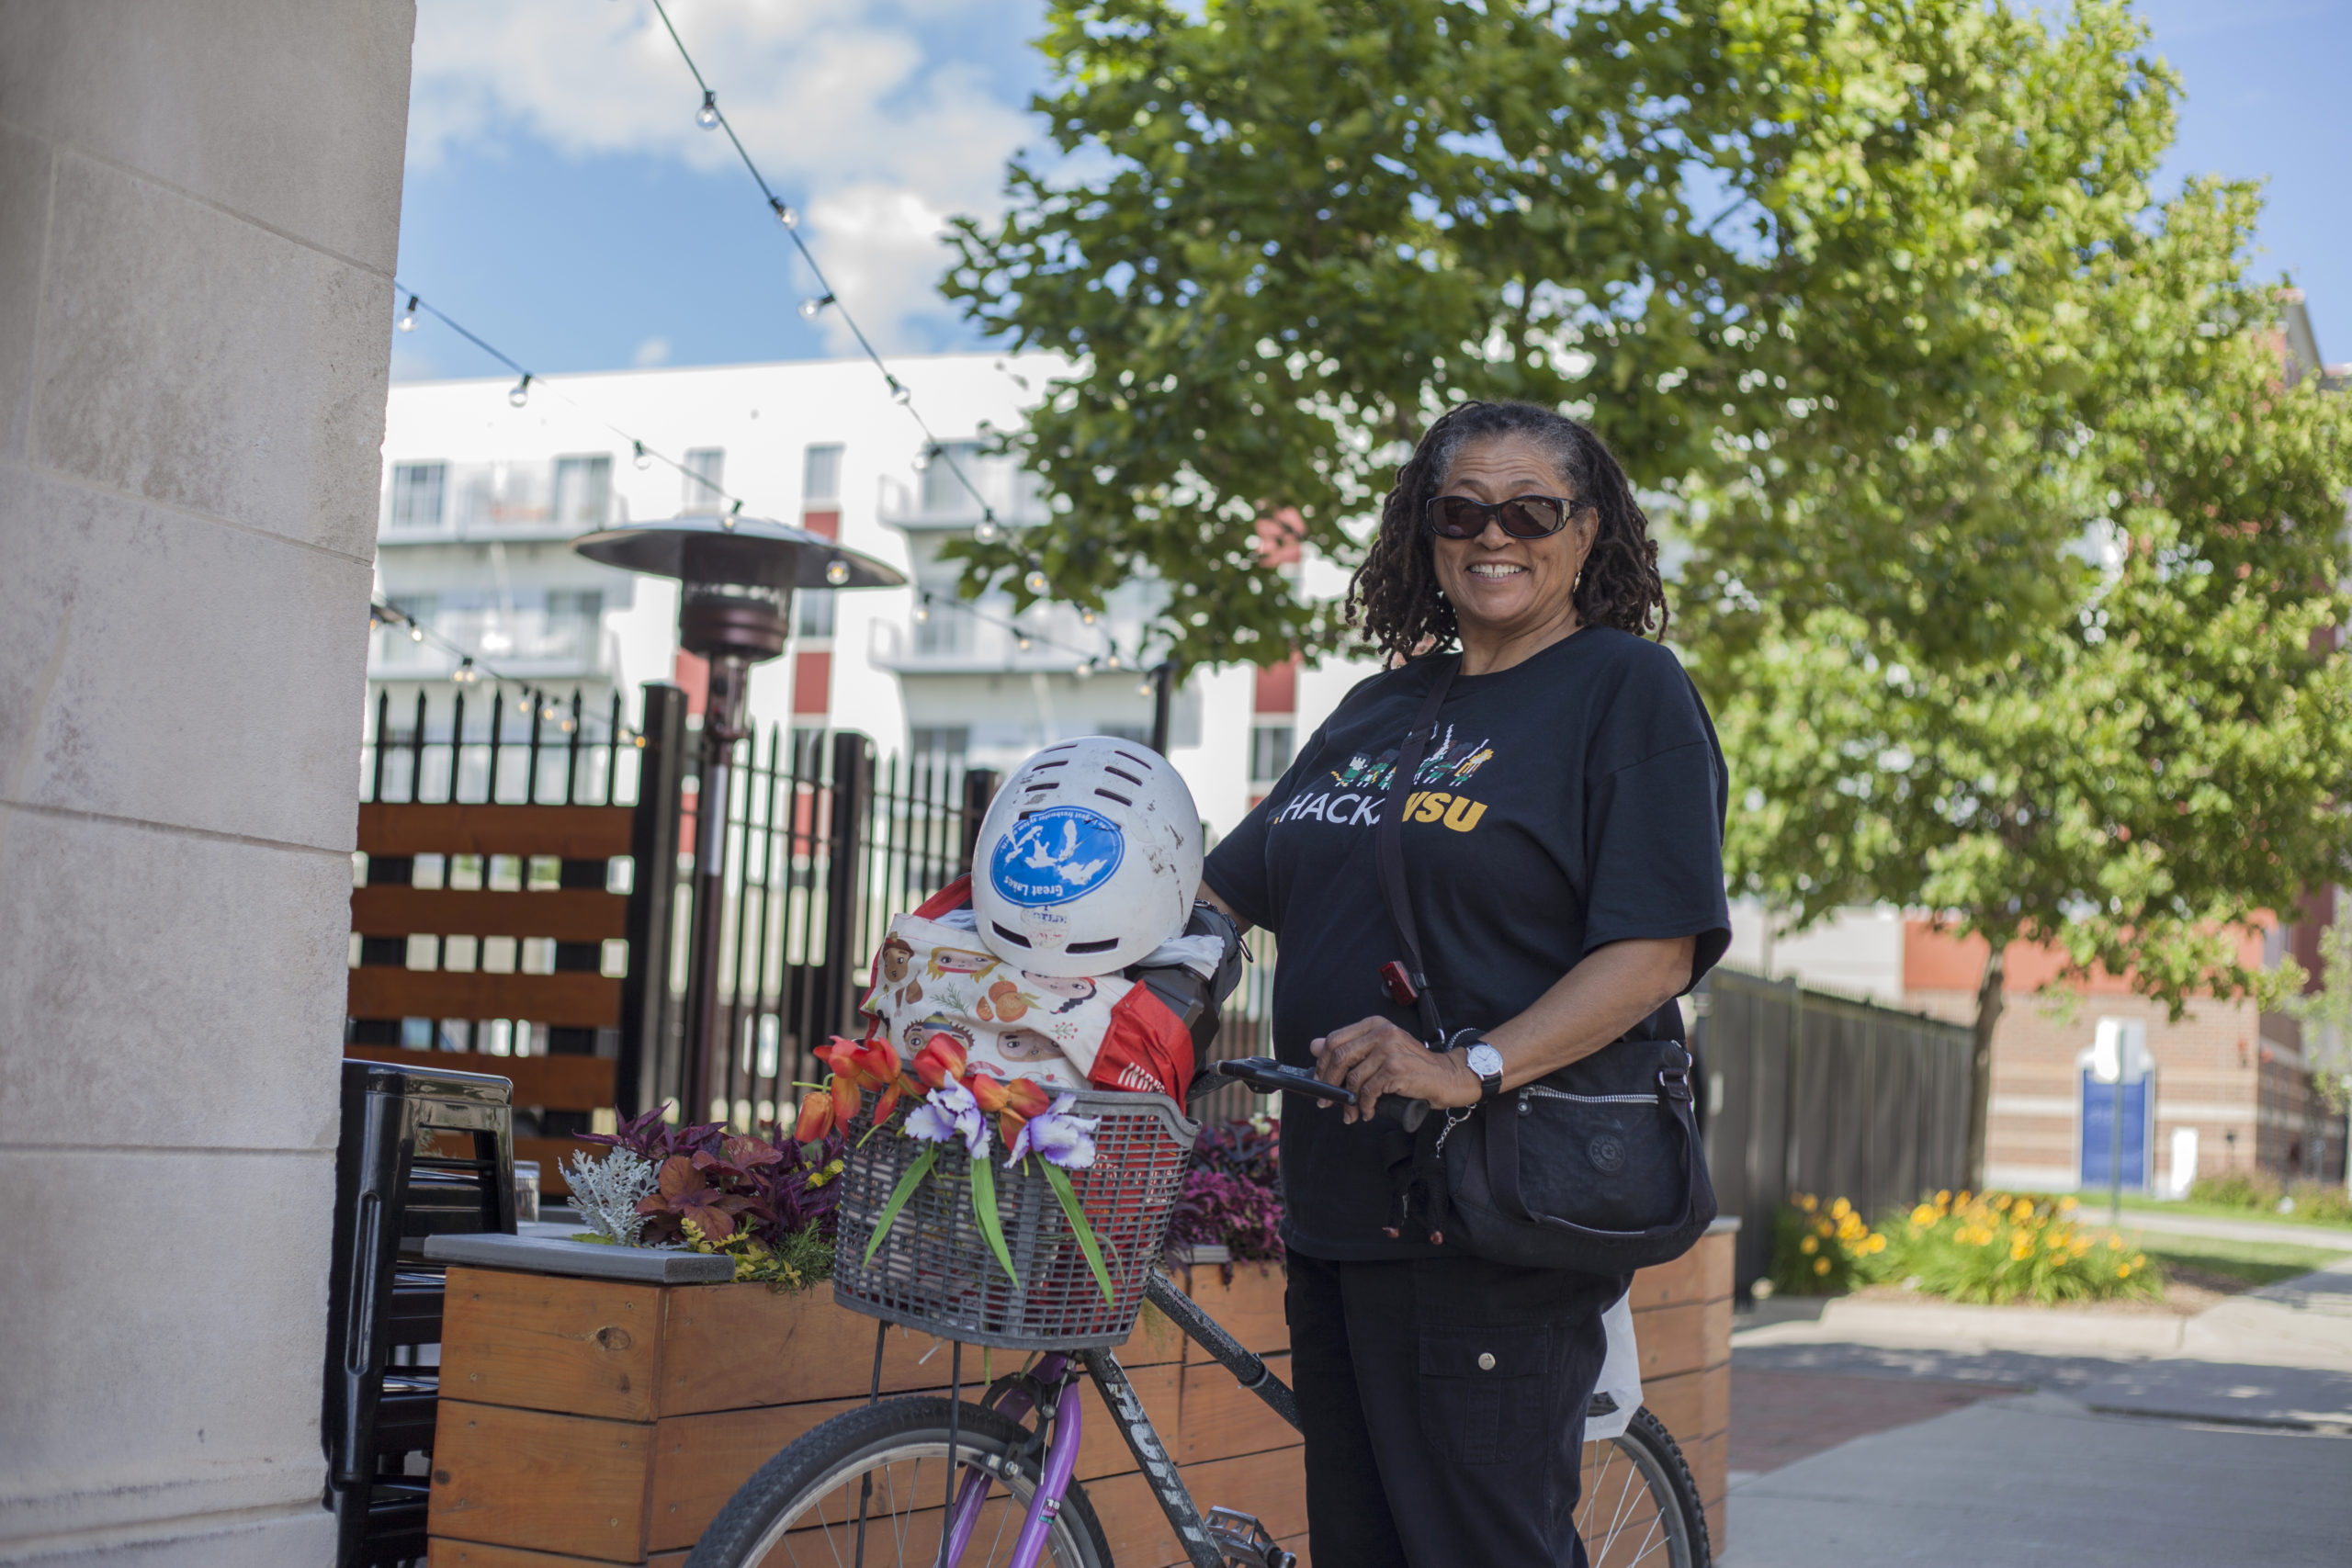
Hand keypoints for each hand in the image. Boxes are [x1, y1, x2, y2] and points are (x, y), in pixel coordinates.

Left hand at [1309, 1018, 1479, 1124]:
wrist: (1446, 1076)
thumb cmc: (1413, 1066)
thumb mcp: (1380, 1051)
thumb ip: (1350, 1047)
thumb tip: (1314, 1045)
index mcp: (1374, 1025)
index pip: (1335, 1040)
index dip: (1322, 1063)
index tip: (1319, 1081)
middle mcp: (1382, 1033)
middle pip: (1340, 1058)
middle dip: (1329, 1084)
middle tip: (1327, 1102)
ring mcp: (1389, 1050)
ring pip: (1353, 1079)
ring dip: (1349, 1102)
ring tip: (1352, 1113)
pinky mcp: (1396, 1070)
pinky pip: (1368, 1092)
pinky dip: (1365, 1106)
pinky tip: (1368, 1112)